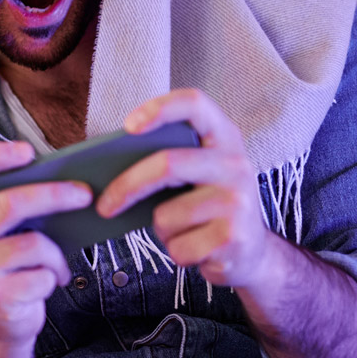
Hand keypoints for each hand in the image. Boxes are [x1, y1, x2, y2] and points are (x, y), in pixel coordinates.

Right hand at [0, 141, 90, 357]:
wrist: (0, 323)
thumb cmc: (10, 267)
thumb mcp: (4, 232)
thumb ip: (16, 206)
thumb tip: (66, 181)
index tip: (27, 151)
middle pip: (8, 204)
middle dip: (54, 195)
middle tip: (85, 194)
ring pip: (32, 244)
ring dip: (56, 255)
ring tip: (58, 264)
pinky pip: (39, 275)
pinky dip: (52, 279)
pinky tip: (45, 284)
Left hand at [98, 89, 291, 294]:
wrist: (252, 253)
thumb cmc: (208, 207)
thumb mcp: (196, 174)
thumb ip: (166, 160)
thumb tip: (106, 171)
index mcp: (224, 138)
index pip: (195, 104)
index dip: (159, 108)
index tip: (127, 126)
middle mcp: (236, 165)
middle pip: (167, 164)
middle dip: (127, 186)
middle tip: (104, 205)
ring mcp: (238, 202)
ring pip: (166, 215)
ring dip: (162, 229)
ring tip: (184, 229)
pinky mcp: (233, 238)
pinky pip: (177, 246)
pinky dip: (176, 251)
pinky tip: (197, 248)